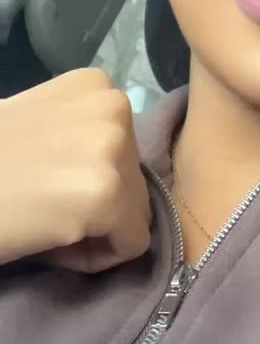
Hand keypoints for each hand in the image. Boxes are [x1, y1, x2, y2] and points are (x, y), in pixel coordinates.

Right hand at [0, 68, 151, 272]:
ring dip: (94, 230)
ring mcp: (113, 148)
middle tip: (40, 205)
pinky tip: (50, 239)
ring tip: (43, 219)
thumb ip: (81, 134)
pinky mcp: (107, 194)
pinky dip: (94, 258)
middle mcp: (114, 106)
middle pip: (135, 180)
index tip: (43, 180)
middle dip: (94, 205)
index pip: (125, 149)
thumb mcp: (42, 123)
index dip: (85, 177)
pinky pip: (129, 245)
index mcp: (97, 85)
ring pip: (135, 214)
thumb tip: (110, 169)